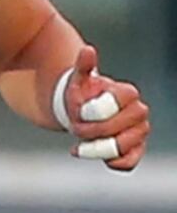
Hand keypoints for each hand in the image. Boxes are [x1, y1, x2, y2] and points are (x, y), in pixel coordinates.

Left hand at [62, 45, 149, 170]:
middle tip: (75, 130)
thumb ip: (83, 66)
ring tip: (82, 145)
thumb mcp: (77, 80)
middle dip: (95, 131)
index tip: (79, 113)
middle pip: (124, 126)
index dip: (98, 110)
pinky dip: (116, 162)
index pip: (122, 101)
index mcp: (127, 94)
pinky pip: (130, 161)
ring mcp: (139, 131)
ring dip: (100, 148)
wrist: (81, 114)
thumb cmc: (81, 95)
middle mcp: (138, 112)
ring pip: (126, 145)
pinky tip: (101, 159)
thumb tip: (87, 50)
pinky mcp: (135, 149)